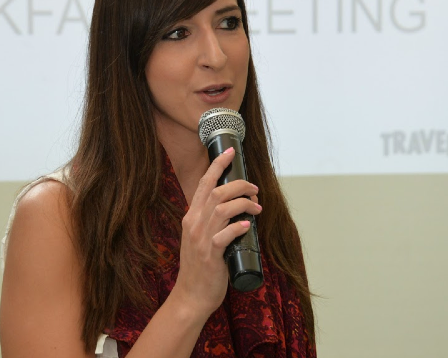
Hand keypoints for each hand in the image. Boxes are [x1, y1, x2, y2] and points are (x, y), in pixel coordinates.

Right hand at [172, 147, 262, 319]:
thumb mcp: (199, 237)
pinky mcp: (210, 255)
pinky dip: (237, 227)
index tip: (230, 152)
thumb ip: (210, 221)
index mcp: (191, 217)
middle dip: (239, 185)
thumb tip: (233, 207)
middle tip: (255, 190)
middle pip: (217, 192)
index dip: (217, 165)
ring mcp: (201, 239)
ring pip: (222, 209)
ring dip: (243, 203)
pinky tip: (247, 226)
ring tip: (257, 207)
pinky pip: (224, 235)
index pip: (204, 183)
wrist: (191, 296)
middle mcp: (194, 224)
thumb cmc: (200, 267)